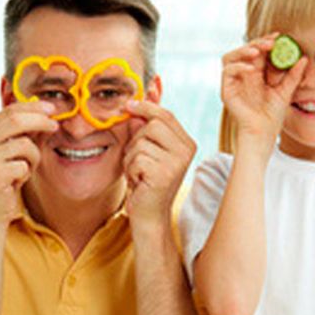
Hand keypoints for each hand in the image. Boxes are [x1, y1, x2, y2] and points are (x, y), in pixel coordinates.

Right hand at [0, 101, 58, 225]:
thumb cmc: (6, 177)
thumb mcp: (16, 151)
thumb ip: (28, 132)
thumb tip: (48, 112)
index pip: (11, 110)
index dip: (33, 107)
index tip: (52, 108)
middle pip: (17, 120)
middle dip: (41, 121)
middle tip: (55, 126)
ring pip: (24, 144)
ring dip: (34, 157)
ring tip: (27, 168)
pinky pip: (23, 165)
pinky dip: (27, 173)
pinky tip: (17, 181)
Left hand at [123, 101, 196, 226]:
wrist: (149, 215)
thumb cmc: (146, 182)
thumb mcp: (147, 150)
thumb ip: (145, 126)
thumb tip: (140, 98)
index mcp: (186, 143)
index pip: (165, 115)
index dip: (145, 107)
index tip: (127, 105)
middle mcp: (186, 151)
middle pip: (152, 125)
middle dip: (136, 140)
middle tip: (136, 159)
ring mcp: (177, 162)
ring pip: (141, 142)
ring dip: (131, 158)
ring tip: (138, 173)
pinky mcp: (164, 174)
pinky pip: (137, 158)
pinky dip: (130, 169)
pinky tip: (138, 182)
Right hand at [221, 34, 307, 139]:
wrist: (264, 132)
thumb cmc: (273, 115)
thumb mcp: (286, 91)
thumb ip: (293, 75)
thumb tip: (304, 58)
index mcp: (255, 73)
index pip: (257, 51)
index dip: (265, 41)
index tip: (279, 36)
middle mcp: (242, 75)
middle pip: (243, 50)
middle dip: (257, 43)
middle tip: (271, 43)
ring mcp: (233, 82)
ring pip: (229, 57)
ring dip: (242, 50)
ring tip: (257, 51)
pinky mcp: (226, 90)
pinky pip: (227, 71)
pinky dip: (238, 67)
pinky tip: (251, 69)